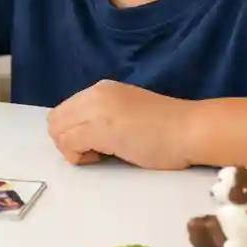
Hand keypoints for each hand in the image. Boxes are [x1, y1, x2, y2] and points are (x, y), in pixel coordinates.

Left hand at [47, 80, 193, 169]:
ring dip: (72, 149)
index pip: (65, 111)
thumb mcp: (127, 112)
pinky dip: (79, 156)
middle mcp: (95, 94)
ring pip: (58, 132)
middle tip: (94, 153)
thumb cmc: (168, 128)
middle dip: (67, 141)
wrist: (191, 129)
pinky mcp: (101, 128)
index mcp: (101, 89)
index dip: (73, 132)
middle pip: (55, 120)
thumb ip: (103, 116)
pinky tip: (103, 158)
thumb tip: (83, 135)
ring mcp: (97, 109)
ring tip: (101, 155)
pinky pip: (69, 144)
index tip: (95, 144)